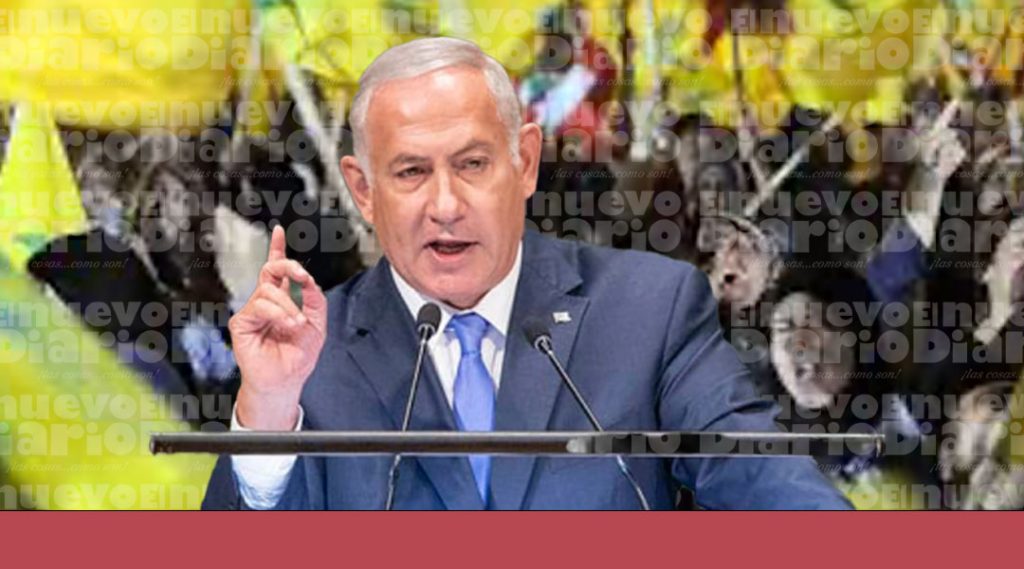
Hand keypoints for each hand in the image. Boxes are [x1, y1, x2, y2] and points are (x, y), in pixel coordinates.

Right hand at [229, 226, 327, 429]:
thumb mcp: (317, 324)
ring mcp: (252, 310)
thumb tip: (308, 280)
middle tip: (302, 276)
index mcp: (283, 299)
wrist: (286, 380)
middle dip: (287, 265)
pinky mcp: (241, 322)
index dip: (277, 249)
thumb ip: (315, 299)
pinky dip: (278, 314)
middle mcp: (265, 301)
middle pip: (271, 269)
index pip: (278, 269)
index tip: (279, 230)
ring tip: (296, 324)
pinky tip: (287, 325)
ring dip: (288, 306)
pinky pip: (259, 306)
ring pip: (269, 290)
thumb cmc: (299, 356)